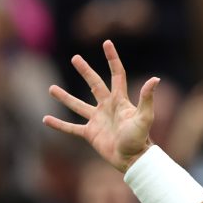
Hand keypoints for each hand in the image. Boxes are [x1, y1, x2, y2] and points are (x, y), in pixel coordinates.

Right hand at [43, 40, 157, 171]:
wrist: (133, 159)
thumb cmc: (140, 139)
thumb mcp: (145, 117)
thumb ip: (147, 98)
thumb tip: (155, 79)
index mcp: (120, 100)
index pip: (116, 74)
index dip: (112, 58)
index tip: (107, 43)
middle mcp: (108, 107)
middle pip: (95, 84)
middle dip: (85, 71)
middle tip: (75, 58)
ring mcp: (98, 120)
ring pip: (78, 105)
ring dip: (65, 97)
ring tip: (51, 88)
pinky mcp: (90, 134)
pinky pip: (71, 128)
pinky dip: (59, 124)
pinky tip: (46, 119)